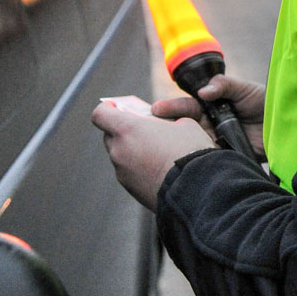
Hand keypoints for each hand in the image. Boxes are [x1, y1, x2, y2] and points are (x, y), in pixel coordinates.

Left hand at [91, 101, 214, 209]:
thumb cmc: (190, 151)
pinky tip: (159, 168)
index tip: (116, 107)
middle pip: (110, 135)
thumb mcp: (184, 122)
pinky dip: (139, 167)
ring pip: (120, 154)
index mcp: (128, 129)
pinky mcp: (130, 188)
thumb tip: (160, 125)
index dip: (107, 108)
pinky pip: (129, 171)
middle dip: (124, 130)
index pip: (100, 114)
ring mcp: (122, 172)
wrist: (196, 188)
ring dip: (132, 149)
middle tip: (143, 129)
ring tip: (156, 151)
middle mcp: (119, 150)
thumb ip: (163, 119)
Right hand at [152, 74, 265, 160]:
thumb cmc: (264, 102)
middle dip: (168, 127)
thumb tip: (203, 91)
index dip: (172, 107)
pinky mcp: (224, 155)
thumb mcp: (244, 88)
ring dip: (181, 144)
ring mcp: (216, 140)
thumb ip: (224, 86)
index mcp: (210, 105)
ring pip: (193, 143)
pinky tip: (189, 160)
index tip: (157, 109)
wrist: (285, 125)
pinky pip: (208, 157)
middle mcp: (209, 123)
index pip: (187, 106)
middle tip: (153, 129)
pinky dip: (199, 159)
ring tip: (164, 147)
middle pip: (184, 126)